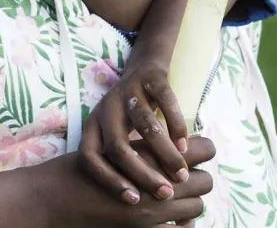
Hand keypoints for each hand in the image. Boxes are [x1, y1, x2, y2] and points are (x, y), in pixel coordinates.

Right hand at [34, 137, 214, 227]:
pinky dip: (181, 224)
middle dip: (197, 177)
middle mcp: (158, 183)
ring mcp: (155, 211)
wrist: (55, 199)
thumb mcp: (109, 149)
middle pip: (205, 180)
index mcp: (151, 155)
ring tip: (173, 196)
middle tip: (182, 174)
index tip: (194, 150)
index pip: (202, 149)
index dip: (202, 149)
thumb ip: (140, 149)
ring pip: (197, 207)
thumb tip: (166, 145)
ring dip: (190, 201)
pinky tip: (169, 218)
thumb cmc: (76, 170)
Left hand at [78, 61, 190, 202]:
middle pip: (118, 146)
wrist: (143, 70)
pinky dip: (176, 125)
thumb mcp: (116, 136)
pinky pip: (164, 102)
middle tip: (165, 194)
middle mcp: (106, 108)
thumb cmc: (130, 117)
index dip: (108, 180)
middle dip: (142, 174)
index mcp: (93, 125)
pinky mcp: (149, 78)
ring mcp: (127, 91)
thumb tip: (135, 206)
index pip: (90, 157)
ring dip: (164, 153)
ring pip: (144, 124)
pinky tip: (186, 146)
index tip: (133, 201)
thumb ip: (120, 162)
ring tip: (181, 175)